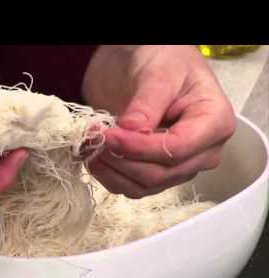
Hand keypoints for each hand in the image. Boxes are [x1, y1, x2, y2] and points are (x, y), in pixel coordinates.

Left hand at [82, 45, 235, 197]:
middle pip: (158, 173)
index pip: (176, 149)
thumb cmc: (166, 62)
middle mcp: (203, 153)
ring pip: (142, 186)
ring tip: (89, 143)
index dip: (139, 148)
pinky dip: (108, 175)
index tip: (109, 135)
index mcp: (215, 123)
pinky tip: (93, 156)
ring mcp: (180, 168)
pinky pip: (131, 188)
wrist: (154, 68)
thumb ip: (147, 103)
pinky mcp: (158, 175)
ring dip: (110, 169)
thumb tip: (131, 130)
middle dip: (120, 157)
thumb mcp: (159, 73)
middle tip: (93, 135)